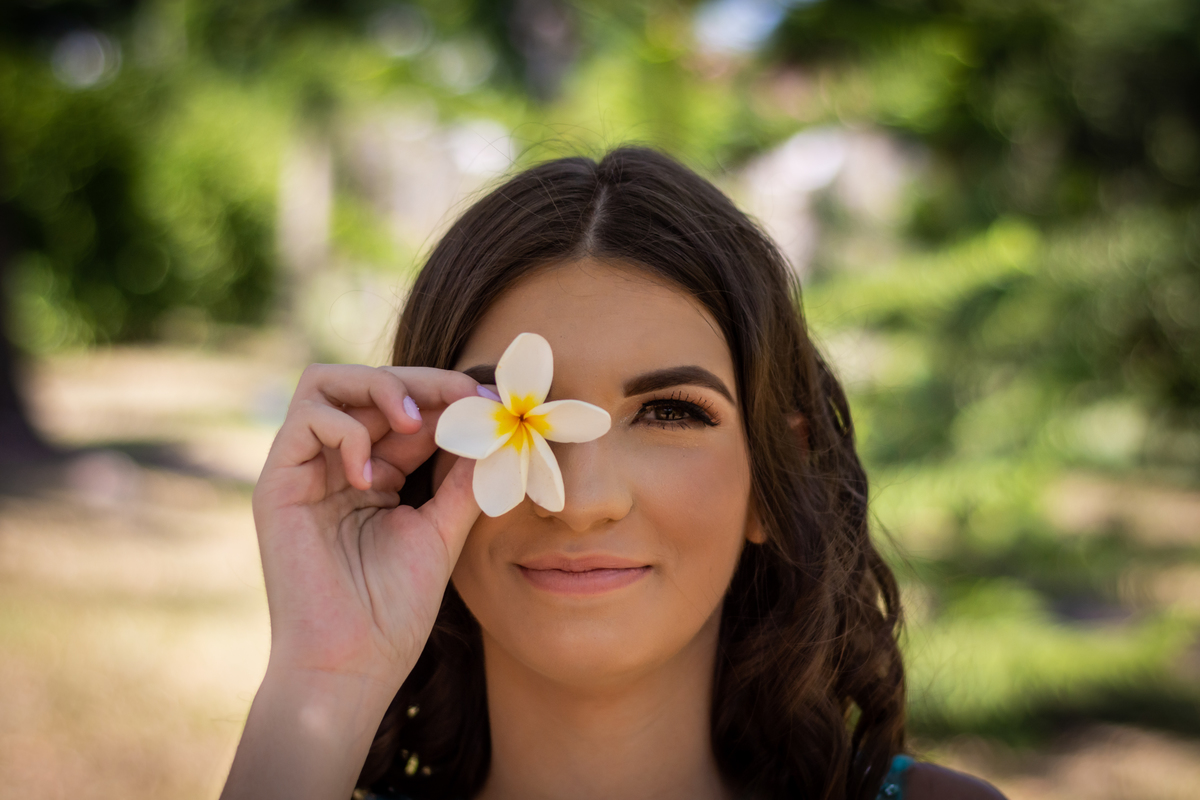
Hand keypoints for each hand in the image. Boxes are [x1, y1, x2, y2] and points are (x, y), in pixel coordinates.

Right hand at [252, 364, 479, 687]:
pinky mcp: (277, 483)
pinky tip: (372, 476)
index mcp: (376, 473)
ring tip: (415, 423)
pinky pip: (306, 419)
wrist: (351, 665)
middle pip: (367, 384)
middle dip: (421, 382)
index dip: (445, 396)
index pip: (405, 410)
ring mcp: (304, 470)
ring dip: (379, 388)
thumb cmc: (393, 610)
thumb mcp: (442, 531)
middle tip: (463, 397)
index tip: (487, 402)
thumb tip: (493, 429)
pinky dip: (347, 431)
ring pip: (326, 382)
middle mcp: (336, 464)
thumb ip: (461, 479)